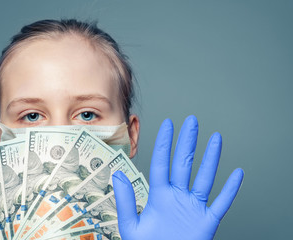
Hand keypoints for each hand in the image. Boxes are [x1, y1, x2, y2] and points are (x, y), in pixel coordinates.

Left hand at [112, 116, 243, 239]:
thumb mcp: (131, 224)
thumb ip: (126, 200)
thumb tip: (117, 175)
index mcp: (159, 196)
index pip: (162, 163)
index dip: (165, 143)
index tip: (168, 124)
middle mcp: (178, 197)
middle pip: (184, 163)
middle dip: (187, 142)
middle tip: (191, 121)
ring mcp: (194, 207)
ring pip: (205, 177)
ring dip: (211, 158)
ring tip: (216, 138)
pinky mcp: (207, 221)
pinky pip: (222, 202)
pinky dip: (230, 189)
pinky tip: (237, 174)